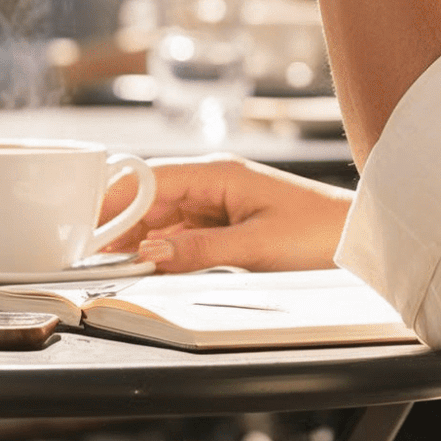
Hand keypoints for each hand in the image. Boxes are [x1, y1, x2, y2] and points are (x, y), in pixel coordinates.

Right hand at [98, 155, 353, 271]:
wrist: (355, 239)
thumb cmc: (317, 232)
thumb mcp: (255, 246)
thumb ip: (200, 250)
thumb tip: (151, 253)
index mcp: (218, 174)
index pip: (152, 180)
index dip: (115, 199)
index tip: (86, 220)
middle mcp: (214, 184)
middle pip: (152, 200)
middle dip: (119, 223)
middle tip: (85, 249)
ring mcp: (219, 205)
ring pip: (164, 221)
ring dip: (138, 240)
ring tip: (105, 261)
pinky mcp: (226, 227)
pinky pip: (183, 237)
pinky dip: (162, 251)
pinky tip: (144, 266)